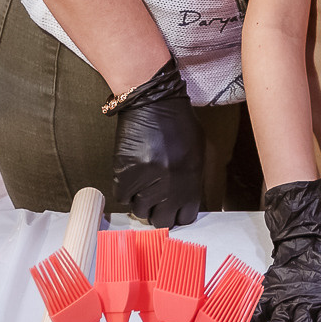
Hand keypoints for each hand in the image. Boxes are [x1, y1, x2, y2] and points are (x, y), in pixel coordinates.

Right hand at [110, 57, 203, 227]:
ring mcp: (147, 181)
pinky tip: (132, 177)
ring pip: (140, 210)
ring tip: (143, 184)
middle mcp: (170, 185)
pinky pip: (123, 196)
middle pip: (161, 220)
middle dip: (158, 213)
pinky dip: (126, 190)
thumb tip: (184, 201)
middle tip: (155, 202)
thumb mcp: (197, 151)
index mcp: (192, 180)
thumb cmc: (178, 122)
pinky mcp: (126, 174)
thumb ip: (192, 179)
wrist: (154, 101)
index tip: (172, 209)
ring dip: (140, 201)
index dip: (178, 214)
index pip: (185, 217)